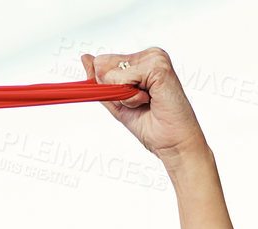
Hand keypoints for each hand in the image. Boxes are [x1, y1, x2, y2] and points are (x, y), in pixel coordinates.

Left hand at [80, 48, 205, 164]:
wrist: (172, 144)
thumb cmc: (151, 126)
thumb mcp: (117, 103)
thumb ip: (101, 82)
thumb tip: (85, 58)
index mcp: (141, 60)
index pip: (103, 62)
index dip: (107, 86)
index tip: (130, 99)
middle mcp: (149, 54)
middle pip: (103, 64)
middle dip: (114, 90)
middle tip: (139, 102)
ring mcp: (156, 58)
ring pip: (111, 72)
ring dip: (124, 95)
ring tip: (146, 102)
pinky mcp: (159, 66)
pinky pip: (124, 77)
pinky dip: (131, 96)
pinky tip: (149, 100)